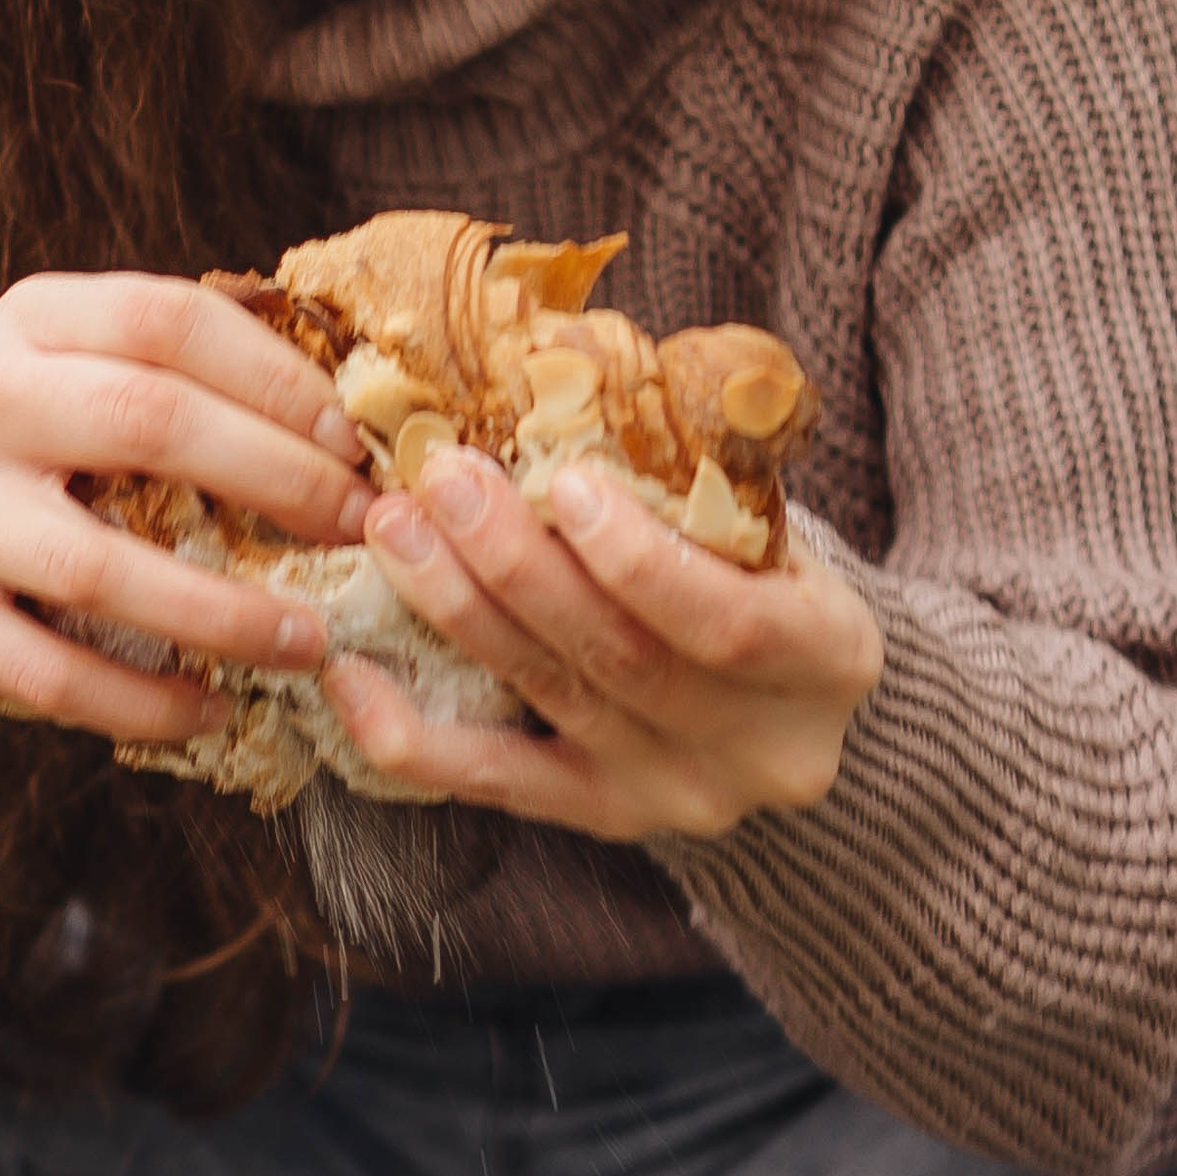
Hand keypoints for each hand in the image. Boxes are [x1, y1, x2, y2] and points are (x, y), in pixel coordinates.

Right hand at [0, 273, 376, 738]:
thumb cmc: (4, 453)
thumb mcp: (61, 374)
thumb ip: (168, 377)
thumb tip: (347, 424)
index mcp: (23, 320)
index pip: (165, 318)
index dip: (278, 378)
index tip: (354, 443)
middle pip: (146, 421)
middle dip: (276, 480)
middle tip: (358, 532)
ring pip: (99, 565)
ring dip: (223, 612)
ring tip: (307, 641)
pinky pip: (49, 674)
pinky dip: (142, 701)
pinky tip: (207, 707)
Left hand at [325, 450, 882, 842]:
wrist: (805, 714)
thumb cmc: (775, 579)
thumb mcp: (777, 529)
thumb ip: (697, 479)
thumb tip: (561, 358)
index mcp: (827, 660)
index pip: (728, 622)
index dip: (638, 560)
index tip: (566, 483)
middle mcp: (757, 750)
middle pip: (618, 657)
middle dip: (515, 562)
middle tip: (440, 478)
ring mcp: (673, 795)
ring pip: (548, 697)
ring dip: (455, 608)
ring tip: (393, 528)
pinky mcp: (599, 816)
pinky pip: (490, 782)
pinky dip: (409, 732)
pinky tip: (349, 673)